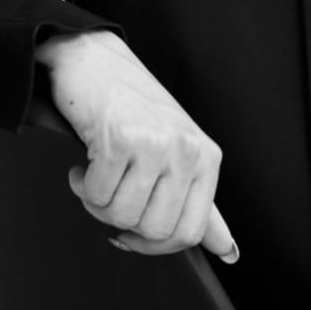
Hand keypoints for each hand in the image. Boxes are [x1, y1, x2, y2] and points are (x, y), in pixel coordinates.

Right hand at [36, 29, 237, 261]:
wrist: (93, 59)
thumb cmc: (132, 107)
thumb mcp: (177, 153)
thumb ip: (200, 203)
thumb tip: (227, 250)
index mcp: (207, 157)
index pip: (191, 232)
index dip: (154, 244)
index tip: (133, 233)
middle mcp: (187, 149)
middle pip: (154, 230)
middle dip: (122, 223)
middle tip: (114, 192)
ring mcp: (156, 142)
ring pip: (121, 216)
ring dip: (98, 202)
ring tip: (101, 172)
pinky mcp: (121, 137)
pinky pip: (95, 195)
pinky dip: (82, 184)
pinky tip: (86, 161)